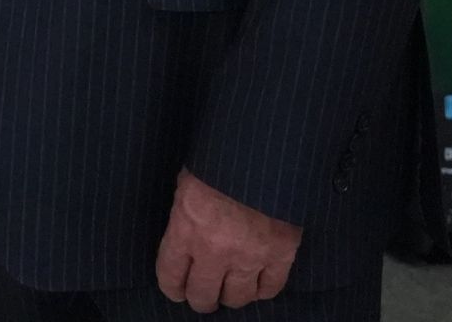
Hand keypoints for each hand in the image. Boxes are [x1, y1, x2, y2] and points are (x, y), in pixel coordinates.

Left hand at [153, 169, 301, 312]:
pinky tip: (257, 283)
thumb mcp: (187, 184)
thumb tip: (185, 233)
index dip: (172, 288)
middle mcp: (215, 251)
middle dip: (201, 299)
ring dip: (232, 296)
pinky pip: (271, 289)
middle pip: (203, 295)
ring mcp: (250, 256)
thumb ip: (185, 216)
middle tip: (203, 296)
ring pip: (238, 298)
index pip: (170, 276)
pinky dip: (263, 290)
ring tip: (230, 290)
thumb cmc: (218, 160)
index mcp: (185, 230)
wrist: (263, 152)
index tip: (176, 290)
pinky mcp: (281, 255)